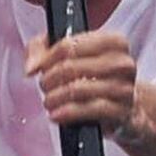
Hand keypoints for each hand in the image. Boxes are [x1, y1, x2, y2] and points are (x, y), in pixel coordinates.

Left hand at [24, 24, 142, 136]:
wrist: (124, 106)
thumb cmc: (95, 75)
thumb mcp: (70, 53)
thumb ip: (42, 48)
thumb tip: (31, 66)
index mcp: (114, 41)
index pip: (70, 44)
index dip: (47, 58)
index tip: (40, 67)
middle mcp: (123, 63)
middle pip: (71, 67)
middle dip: (49, 79)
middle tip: (44, 85)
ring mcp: (124, 88)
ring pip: (78, 89)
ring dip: (55, 97)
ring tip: (49, 100)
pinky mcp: (121, 111)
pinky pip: (89, 110)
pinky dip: (67, 113)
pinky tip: (57, 114)